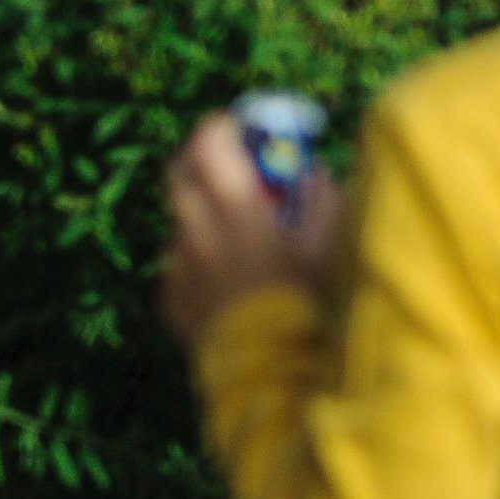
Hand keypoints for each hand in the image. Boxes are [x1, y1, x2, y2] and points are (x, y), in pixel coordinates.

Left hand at [160, 112, 341, 346]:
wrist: (269, 375)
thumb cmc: (306, 307)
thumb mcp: (329, 249)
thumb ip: (321, 201)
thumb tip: (312, 173)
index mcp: (236, 213)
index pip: (209, 146)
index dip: (221, 127)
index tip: (237, 123)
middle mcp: (196, 234)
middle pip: (180, 175)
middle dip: (201, 160)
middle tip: (228, 163)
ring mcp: (177, 269)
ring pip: (182, 225)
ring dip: (205, 218)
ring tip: (238, 239)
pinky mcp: (170, 301)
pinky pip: (180, 268)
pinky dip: (201, 262)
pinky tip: (229, 283)